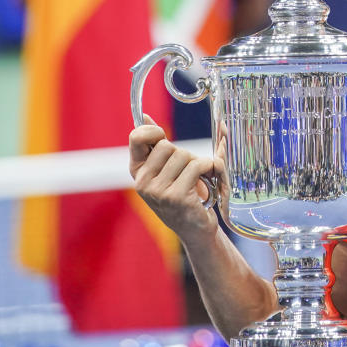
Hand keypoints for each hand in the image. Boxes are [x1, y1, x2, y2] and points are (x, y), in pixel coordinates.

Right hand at [128, 114, 226, 244]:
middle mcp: (143, 182)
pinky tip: (208, 182)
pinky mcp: (176, 196)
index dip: (153, 130)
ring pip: (184, 155)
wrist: (196, 229)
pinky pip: (198, 165)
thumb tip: (146, 117)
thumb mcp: (166, 171)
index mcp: (137, 172)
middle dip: (186, 154)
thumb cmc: (185, 195)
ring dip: (199, 164)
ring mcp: (158, 191)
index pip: (136, 138)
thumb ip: (157, 146)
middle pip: (168, 145)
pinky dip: (209, 169)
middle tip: (190, 173)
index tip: (163, 136)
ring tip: (199, 180)